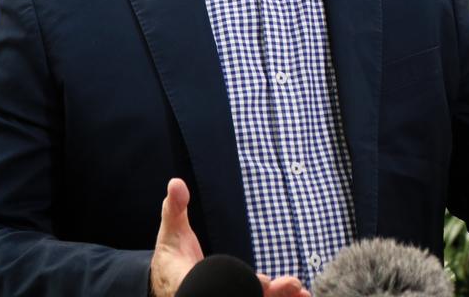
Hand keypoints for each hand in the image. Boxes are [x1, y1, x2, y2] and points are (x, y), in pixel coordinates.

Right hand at [150, 178, 309, 296]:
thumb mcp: (170, 231)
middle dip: (263, 294)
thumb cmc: (171, 257)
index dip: (235, 283)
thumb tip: (176, 182)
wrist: (169, 284)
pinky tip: (299, 294)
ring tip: (299, 290)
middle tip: (287, 284)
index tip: (262, 280)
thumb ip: (174, 208)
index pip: (211, 286)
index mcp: (189, 282)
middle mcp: (207, 295)